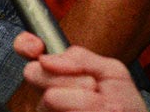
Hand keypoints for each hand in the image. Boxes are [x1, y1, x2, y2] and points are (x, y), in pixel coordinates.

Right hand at [13, 32, 146, 111]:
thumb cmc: (123, 103)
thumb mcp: (111, 71)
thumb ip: (81, 58)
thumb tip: (47, 59)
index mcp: (59, 72)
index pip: (28, 50)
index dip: (26, 44)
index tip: (37, 49)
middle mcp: (47, 91)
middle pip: (34, 73)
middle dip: (69, 78)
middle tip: (92, 87)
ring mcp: (47, 110)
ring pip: (49, 98)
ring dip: (85, 101)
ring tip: (101, 107)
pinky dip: (89, 111)